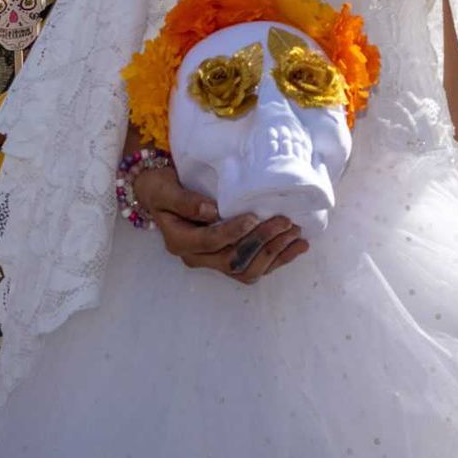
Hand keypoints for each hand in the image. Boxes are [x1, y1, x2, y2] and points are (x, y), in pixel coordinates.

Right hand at [131, 164, 305, 284]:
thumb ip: (185, 200)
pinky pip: (254, 265)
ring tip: (296, 235)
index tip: (253, 217)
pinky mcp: (228, 256)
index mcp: (181, 241)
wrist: (160, 194)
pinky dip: (278, 258)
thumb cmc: (161, 188)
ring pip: (247, 270)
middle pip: (233, 261)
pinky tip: (297, 246)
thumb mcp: (164, 189)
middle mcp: (197, 257)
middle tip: (285, 222)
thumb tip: (211, 211)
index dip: (232, 232)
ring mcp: (213, 260)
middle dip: (262, 243)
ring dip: (274, 254)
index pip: (210, 242)